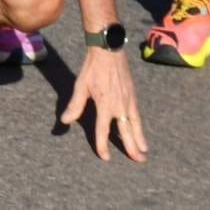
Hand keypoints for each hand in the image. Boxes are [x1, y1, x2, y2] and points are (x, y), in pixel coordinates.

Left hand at [59, 46, 147, 162]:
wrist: (108, 49)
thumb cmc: (92, 68)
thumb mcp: (80, 86)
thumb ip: (75, 106)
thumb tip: (65, 121)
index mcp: (105, 105)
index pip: (103, 131)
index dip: (103, 146)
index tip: (105, 157)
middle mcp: (119, 105)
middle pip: (127, 132)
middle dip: (132, 148)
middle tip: (139, 160)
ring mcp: (128, 100)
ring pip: (136, 125)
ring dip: (140, 139)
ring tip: (144, 151)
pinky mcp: (132, 94)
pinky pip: (137, 114)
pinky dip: (140, 125)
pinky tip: (140, 130)